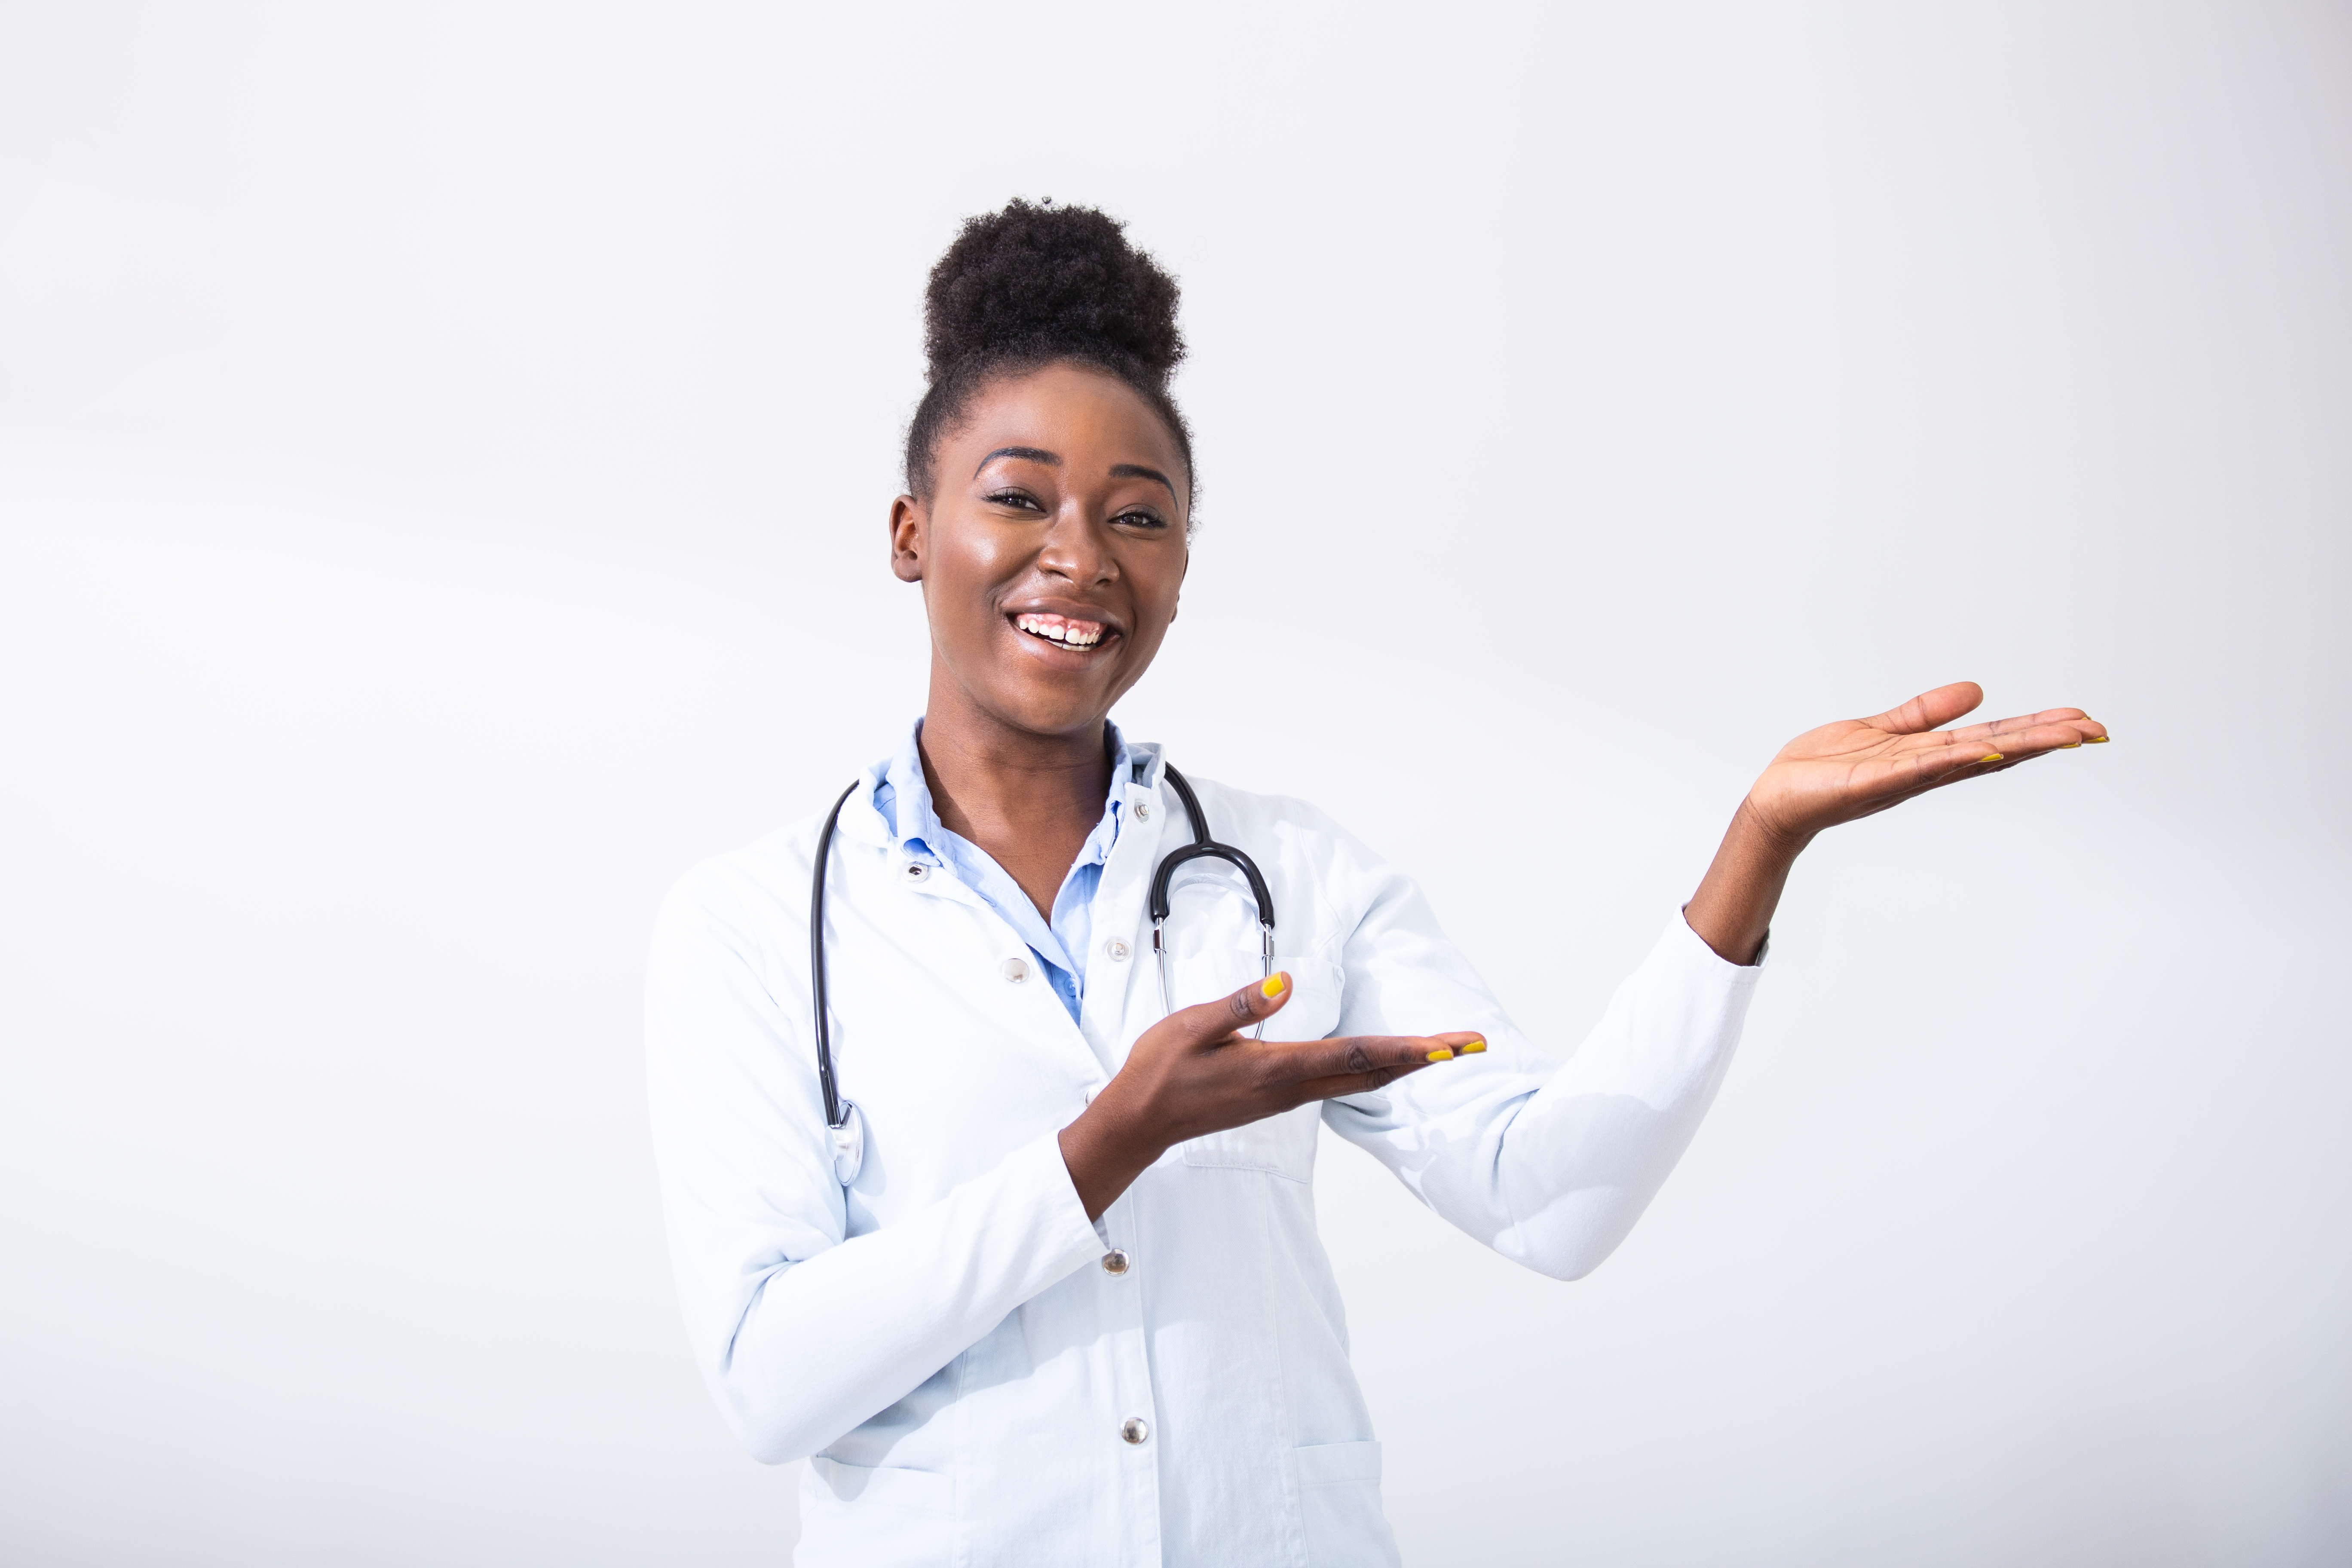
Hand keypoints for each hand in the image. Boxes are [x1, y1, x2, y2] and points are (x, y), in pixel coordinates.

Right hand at [1057, 972, 1484, 1218]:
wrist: (1140, 1122)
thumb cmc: (1161, 1070)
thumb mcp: (1193, 1026)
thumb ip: (1241, 1005)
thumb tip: (1284, 981)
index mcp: (1277, 1068)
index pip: (1357, 1055)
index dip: (1408, 1049)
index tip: (1449, 1046)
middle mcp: (1291, 1088)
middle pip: (1373, 1071)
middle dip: (1424, 1057)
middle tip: (1470, 1045)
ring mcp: (1286, 1097)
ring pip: (1360, 1080)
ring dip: (1403, 1064)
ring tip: (1441, 1051)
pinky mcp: (1277, 1098)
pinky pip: (1339, 1084)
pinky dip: (1373, 1071)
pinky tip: (1383, 1063)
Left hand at [1684, 681, 2106, 964]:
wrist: (1777, 797)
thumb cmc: (1824, 768)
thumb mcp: (1883, 729)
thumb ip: (1925, 713)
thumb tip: (1977, 691)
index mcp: (1929, 756)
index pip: (1995, 740)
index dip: (2037, 731)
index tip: (2082, 722)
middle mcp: (1925, 770)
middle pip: (1997, 751)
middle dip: (2046, 739)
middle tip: (2096, 729)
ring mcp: (1903, 777)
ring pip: (1970, 758)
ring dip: (2018, 745)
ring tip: (2065, 735)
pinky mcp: (1873, 780)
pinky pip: (1919, 767)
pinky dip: (1950, 758)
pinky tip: (1985, 747)